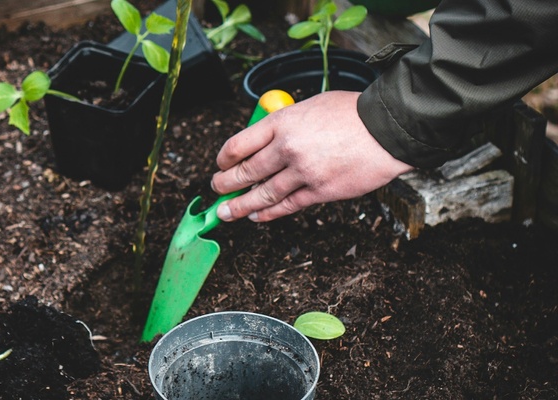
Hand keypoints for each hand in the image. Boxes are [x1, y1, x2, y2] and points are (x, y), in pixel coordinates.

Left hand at [211, 90, 413, 221]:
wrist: (388, 129)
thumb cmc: (352, 113)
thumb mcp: (310, 106)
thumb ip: (285, 123)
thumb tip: (266, 141)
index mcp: (282, 122)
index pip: (239, 144)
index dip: (224, 158)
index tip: (220, 164)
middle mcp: (287, 148)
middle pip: (245, 172)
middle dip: (225, 184)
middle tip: (216, 189)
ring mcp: (303, 172)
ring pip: (262, 194)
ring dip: (240, 206)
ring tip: (226, 212)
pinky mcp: (320, 191)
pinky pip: (287, 206)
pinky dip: (268, 213)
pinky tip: (256, 216)